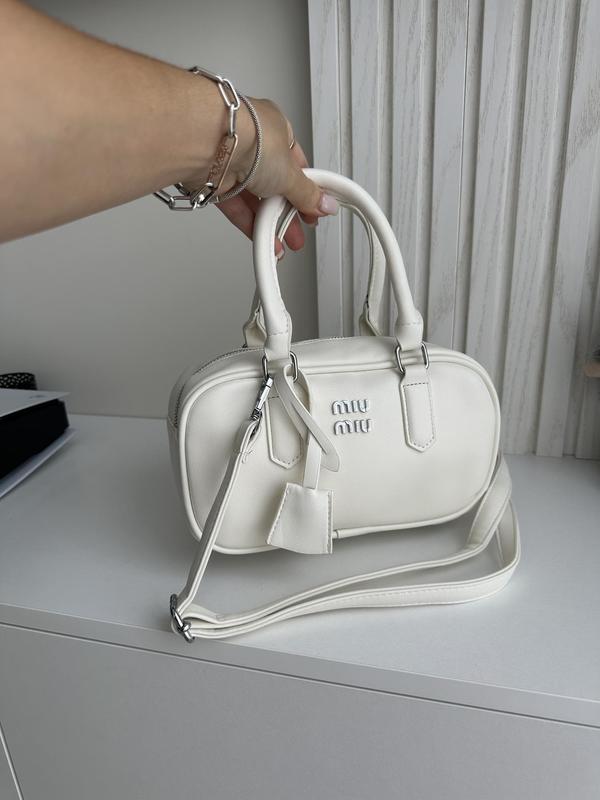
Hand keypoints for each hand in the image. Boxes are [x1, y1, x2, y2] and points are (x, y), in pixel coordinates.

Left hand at [215, 97, 338, 258]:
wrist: (209, 143)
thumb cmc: (248, 136)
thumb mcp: (291, 172)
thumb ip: (307, 193)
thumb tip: (323, 204)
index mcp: (276, 131)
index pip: (297, 165)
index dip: (307, 190)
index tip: (315, 210)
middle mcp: (254, 144)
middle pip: (276, 185)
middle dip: (289, 213)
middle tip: (299, 231)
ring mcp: (233, 162)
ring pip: (256, 198)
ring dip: (270, 222)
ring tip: (282, 240)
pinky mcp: (215, 181)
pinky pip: (237, 206)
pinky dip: (250, 224)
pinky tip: (263, 238)